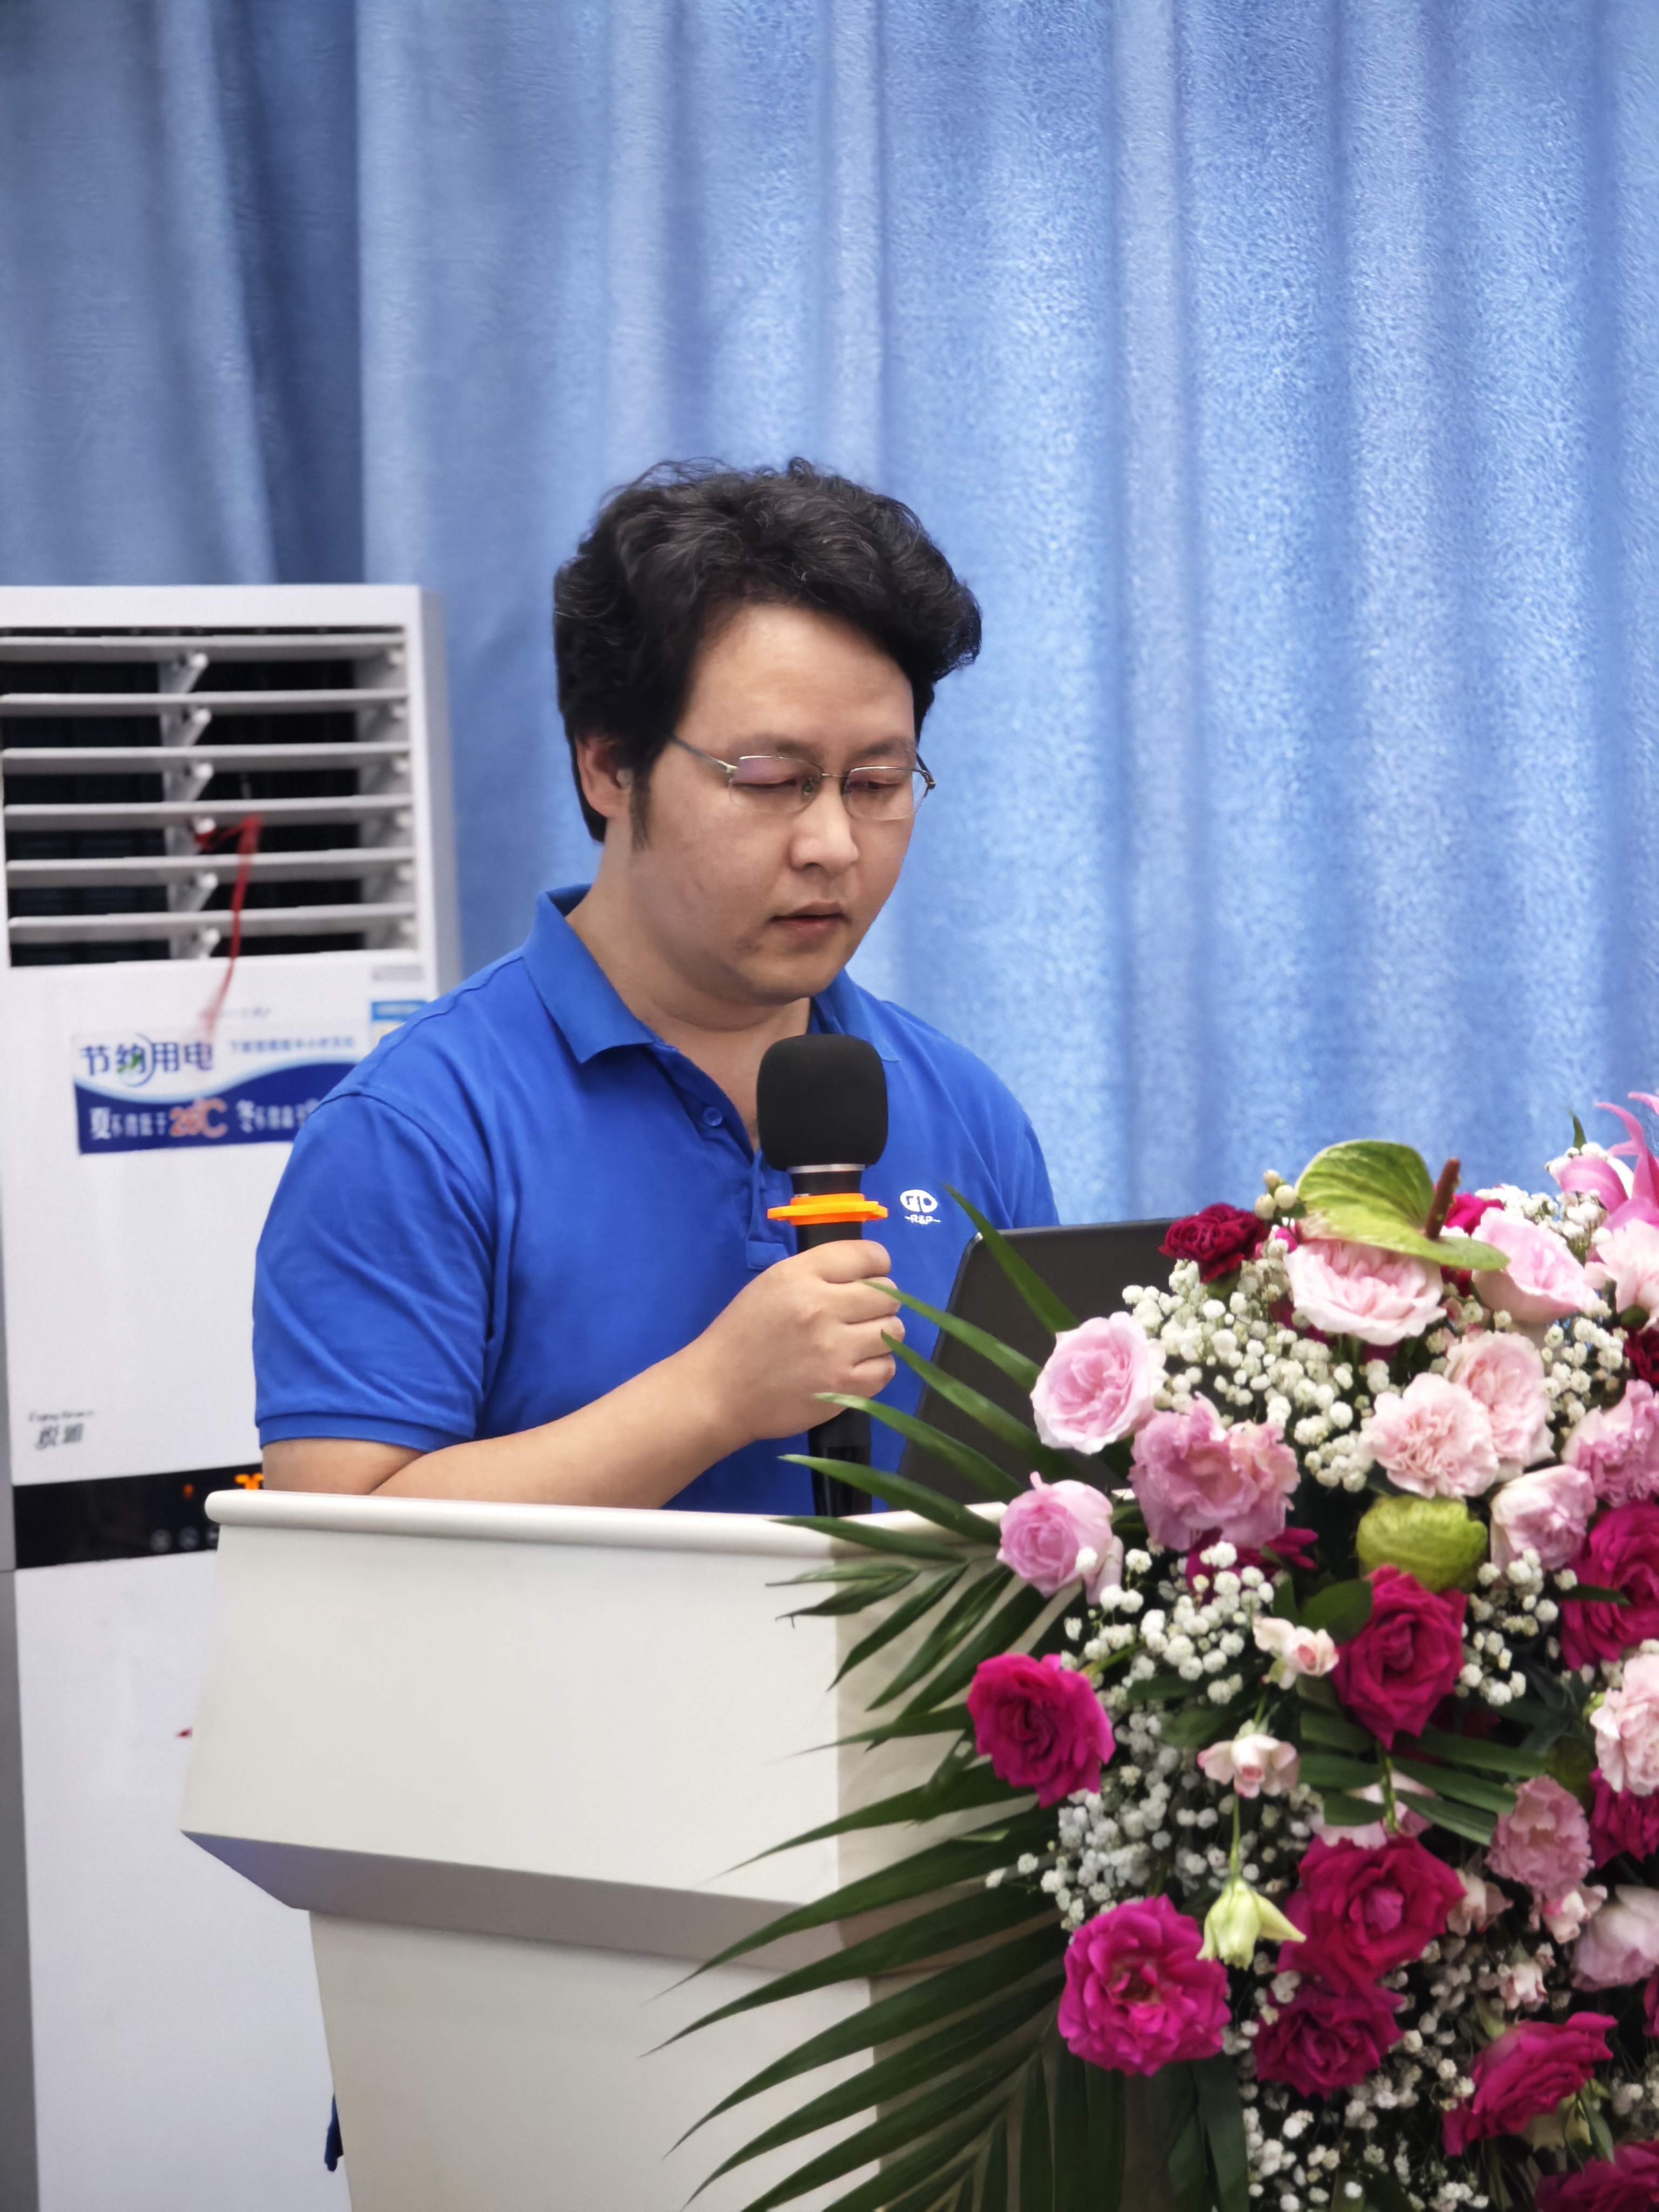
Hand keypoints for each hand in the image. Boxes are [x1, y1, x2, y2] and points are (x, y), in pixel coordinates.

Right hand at [685, 1242, 903, 1446]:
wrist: (718, 1392)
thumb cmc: (743, 1334)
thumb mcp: (772, 1284)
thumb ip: (818, 1272)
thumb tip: (868, 1272)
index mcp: (799, 1276)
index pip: (869, 1256)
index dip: (876, 1265)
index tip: (869, 1277)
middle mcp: (820, 1308)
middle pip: (888, 1294)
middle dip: (879, 1301)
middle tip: (859, 1314)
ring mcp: (834, 1350)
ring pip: (894, 1330)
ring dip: (880, 1334)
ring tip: (857, 1341)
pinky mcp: (843, 1387)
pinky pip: (887, 1368)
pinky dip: (876, 1366)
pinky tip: (854, 1366)